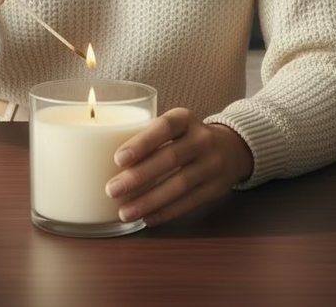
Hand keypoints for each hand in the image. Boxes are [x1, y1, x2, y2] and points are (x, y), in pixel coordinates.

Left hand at [105, 108, 253, 227]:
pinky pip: (188, 203)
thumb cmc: (185, 136)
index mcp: (185, 118)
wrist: (231, 149)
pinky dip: (165, 212)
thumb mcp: (174, 126)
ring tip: (124, 211)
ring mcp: (212, 165)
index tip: (118, 159)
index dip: (142, 142)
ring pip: (179, 185)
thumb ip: (149, 137)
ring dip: (149, 201)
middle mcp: (202, 139)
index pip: (164, 127)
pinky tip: (146, 218)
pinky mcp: (216, 189)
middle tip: (112, 190)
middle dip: (138, 177)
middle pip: (170, 158)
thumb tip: (103, 157)